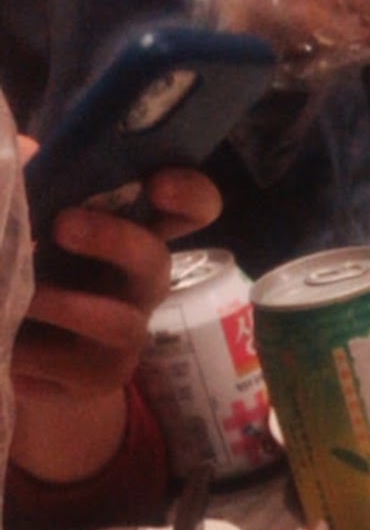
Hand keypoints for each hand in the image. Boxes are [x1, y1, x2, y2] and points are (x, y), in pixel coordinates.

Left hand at [9, 155, 219, 483]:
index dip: (189, 195)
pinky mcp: (100, 378)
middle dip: (116, 240)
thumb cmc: (37, 268)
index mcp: (135, 232)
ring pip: (119, 322)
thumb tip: (19, 151)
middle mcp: (142, 282)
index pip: (191, 209)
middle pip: (156, 260)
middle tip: (63, 225)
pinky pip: (70, 366)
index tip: (158, 184)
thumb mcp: (31, 218)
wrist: (24, 350)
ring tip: (24, 296)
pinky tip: (6, 338)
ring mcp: (127, 333)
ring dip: (66, 305)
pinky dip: (29, 350)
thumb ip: (31, 183)